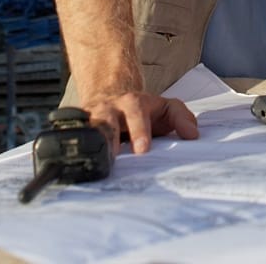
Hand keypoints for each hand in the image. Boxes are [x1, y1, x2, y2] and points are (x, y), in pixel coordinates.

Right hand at [79, 91, 199, 154]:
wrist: (111, 98)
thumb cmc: (143, 110)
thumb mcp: (166, 108)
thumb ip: (182, 117)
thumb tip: (192, 135)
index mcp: (133, 103)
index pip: (136, 114)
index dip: (139, 131)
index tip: (142, 150)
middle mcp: (109, 109)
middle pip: (106, 120)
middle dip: (109, 137)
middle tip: (114, 157)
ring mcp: (91, 118)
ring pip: (86, 129)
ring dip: (89, 145)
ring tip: (94, 164)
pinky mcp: (78, 129)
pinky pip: (73, 139)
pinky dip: (74, 150)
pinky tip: (79, 167)